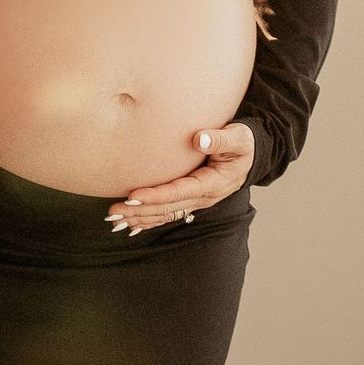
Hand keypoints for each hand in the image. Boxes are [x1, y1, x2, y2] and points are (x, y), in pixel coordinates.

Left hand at [106, 124, 257, 234]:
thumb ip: (221, 138)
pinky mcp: (190, 200)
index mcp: (212, 183)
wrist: (250, 155)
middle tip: (113, 212)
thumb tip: (200, 139)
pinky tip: (131, 226)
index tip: (133, 195)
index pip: (179, 192)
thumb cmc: (242, 143)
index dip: (156, 195)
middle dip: (139, 211)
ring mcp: (196, 202)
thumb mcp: (239, 138)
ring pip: (165, 214)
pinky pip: (168, 214)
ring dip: (139, 218)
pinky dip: (148, 220)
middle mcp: (203, 198)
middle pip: (167, 208)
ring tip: (114, 220)